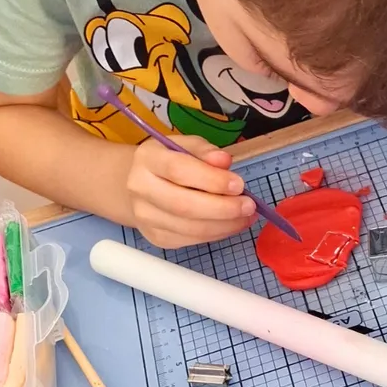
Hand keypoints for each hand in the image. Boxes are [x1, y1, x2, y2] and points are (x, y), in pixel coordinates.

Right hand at [127, 135, 256, 248]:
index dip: (212, 180)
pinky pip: (191, 240)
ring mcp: (145, 217)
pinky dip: (217, 234)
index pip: (178, 170)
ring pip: (190, 228)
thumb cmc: (168, 162)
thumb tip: (224, 161)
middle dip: (223, 208)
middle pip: (184, 205)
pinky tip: (232, 225)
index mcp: (148, 159)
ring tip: (246, 217)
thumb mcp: (185, 146)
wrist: (138, 185)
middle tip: (248, 206)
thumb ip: (205, 151)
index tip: (239, 185)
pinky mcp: (156, 237)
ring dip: (225, 225)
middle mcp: (140, 188)